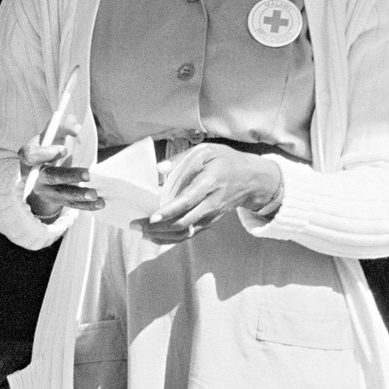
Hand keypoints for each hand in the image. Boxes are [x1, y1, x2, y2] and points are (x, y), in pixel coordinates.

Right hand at [18, 118, 103, 217]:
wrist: (43, 167)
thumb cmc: (50, 145)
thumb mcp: (53, 133)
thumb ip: (63, 125)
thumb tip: (76, 127)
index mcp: (30, 155)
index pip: (30, 155)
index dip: (46, 153)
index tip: (64, 149)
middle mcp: (34, 175)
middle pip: (50, 176)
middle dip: (69, 176)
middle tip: (88, 174)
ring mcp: (45, 190)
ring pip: (61, 194)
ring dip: (79, 195)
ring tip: (94, 194)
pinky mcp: (56, 200)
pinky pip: (71, 204)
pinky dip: (86, 205)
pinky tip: (100, 203)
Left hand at [129, 144, 279, 243]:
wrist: (251, 179)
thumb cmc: (226, 161)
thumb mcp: (206, 151)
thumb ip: (181, 159)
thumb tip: (159, 169)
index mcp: (209, 183)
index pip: (187, 201)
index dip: (169, 211)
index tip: (152, 218)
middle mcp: (211, 203)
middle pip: (183, 222)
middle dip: (158, 227)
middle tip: (136, 225)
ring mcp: (211, 216)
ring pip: (185, 232)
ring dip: (162, 235)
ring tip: (141, 232)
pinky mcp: (209, 222)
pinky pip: (189, 234)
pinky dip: (171, 238)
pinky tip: (155, 236)